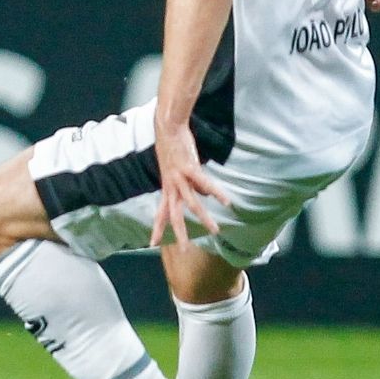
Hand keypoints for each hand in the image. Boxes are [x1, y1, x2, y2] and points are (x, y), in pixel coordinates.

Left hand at [151, 125, 229, 246]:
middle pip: (173, 215)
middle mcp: (171, 185)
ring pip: (192, 204)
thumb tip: (203, 195)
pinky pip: (205, 184)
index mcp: (167, 187)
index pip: (160, 212)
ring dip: (204, 218)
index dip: (157, 227)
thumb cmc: (172, 147)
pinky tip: (227, 201)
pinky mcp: (189, 168)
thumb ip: (188, 184)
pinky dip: (216, 193)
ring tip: (216, 230)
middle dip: (178, 232)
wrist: (167, 127)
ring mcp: (179, 178)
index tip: (152, 243)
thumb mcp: (177, 170)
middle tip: (183, 251)